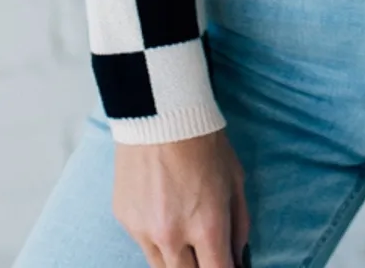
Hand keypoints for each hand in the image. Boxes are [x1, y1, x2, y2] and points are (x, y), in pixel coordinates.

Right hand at [113, 129, 249, 267]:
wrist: (161, 112)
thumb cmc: (204, 141)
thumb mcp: (234, 179)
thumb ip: (239, 224)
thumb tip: (239, 257)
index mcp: (206, 226)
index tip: (229, 265)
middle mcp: (173, 236)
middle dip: (201, 267)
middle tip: (207, 251)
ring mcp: (144, 231)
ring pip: (162, 267)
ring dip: (178, 258)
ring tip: (186, 232)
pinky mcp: (125, 221)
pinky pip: (144, 242)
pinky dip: (156, 236)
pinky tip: (163, 209)